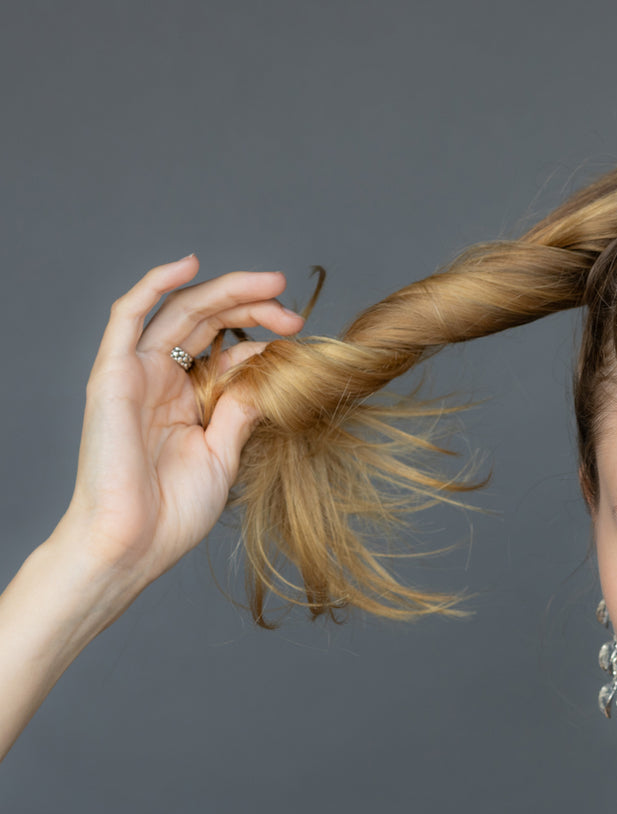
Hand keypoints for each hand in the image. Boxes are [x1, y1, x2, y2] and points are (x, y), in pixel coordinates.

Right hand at [58, 256, 305, 592]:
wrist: (132, 543)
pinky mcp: (112, 374)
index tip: (301, 336)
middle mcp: (161, 381)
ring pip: (180, 310)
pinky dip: (154, 284)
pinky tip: (190, 264)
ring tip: (269, 283)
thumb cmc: (173, 510)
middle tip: (290, 303)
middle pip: (209, 322)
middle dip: (252, 306)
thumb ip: (241, 408)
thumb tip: (269, 371)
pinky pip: (127, 316)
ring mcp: (136, 374)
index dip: (263, 337)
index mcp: (188, 401)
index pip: (227, 350)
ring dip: (225, 291)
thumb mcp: (224, 452)